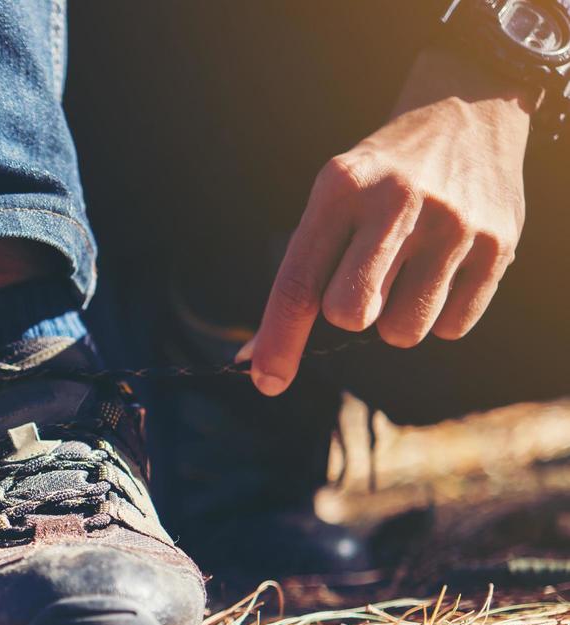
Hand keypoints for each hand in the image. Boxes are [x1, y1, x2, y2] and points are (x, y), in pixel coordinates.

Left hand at [245, 46, 534, 395]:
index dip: (278, 340)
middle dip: (349, 315)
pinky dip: (439, 313)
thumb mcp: (332, 200)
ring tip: (407, 270)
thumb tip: (253, 362)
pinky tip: (442, 269)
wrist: (469, 117)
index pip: (299, 283)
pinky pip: (451, 326)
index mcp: (341, 188)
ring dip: (396, 318)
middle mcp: (397, 201)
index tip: (264, 380)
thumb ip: (299, 276)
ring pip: (403, 331)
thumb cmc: (379, 178)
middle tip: (364, 283)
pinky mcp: (498, 244)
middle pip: (350, 313)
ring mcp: (452, 223)